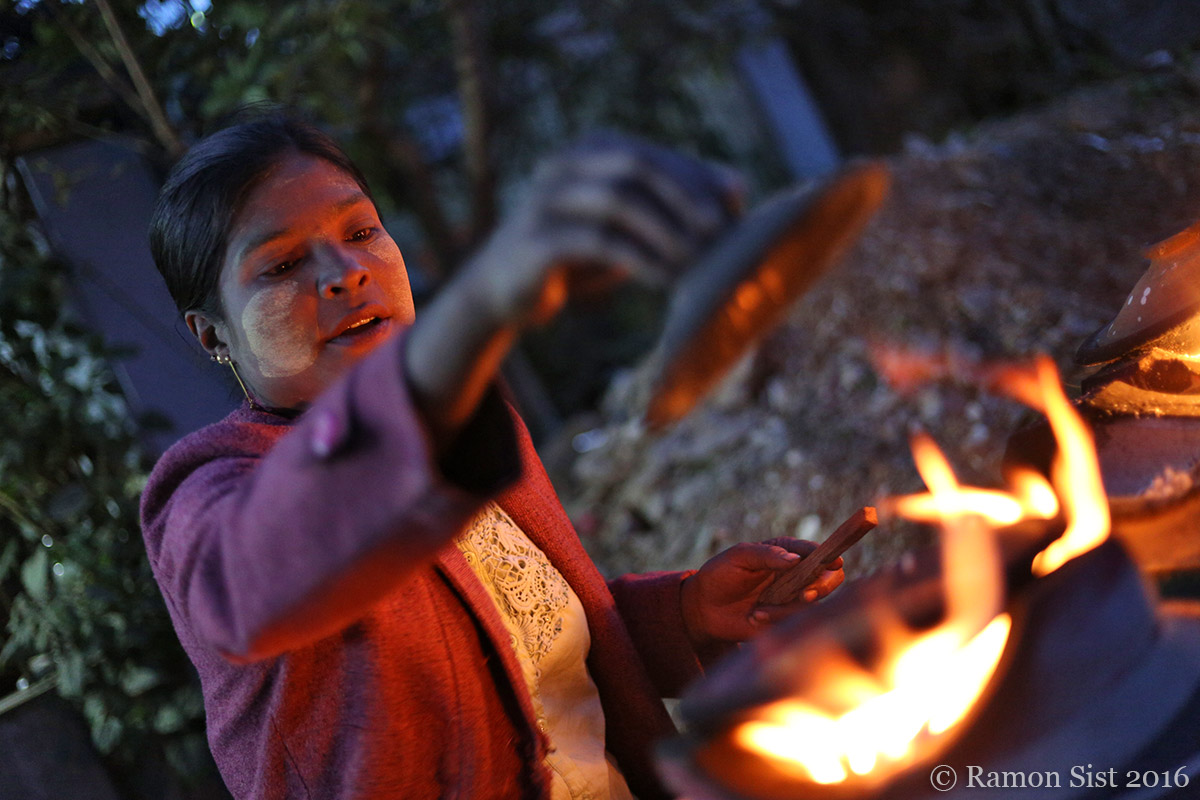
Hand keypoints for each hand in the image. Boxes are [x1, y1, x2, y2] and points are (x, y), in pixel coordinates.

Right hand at [459, 132, 743, 330]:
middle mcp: (564, 164)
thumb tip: (737, 185)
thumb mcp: (628, 222)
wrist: (504, 288)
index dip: (697, 181)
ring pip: (617, 200)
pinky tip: (665, 280)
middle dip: (683, 197)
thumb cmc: (578, 251)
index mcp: (589, 150)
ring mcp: (546, 199)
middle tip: (717, 233)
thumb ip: (674, 200)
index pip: (654, 155)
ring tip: (694, 262)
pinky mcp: (537, 239)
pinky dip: (639, 259)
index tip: (733, 217)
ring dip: (664, 231)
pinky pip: (597, 240)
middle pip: (635, 165)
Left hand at [680, 538, 843, 649]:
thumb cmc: (721, 574)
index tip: (834, 561)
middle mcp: (796, 575)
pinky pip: (795, 621)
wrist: (704, 607)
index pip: (816, 552)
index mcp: (787, 553)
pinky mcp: (786, 620)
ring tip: (758, 610)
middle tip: (806, 594)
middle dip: (823, 586)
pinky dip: (776, 620)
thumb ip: (767, 555)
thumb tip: (795, 559)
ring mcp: (793, 598)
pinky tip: (755, 617)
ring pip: (812, 603)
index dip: (828, 555)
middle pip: (830, 578)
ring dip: (786, 608)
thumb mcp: (739, 557)